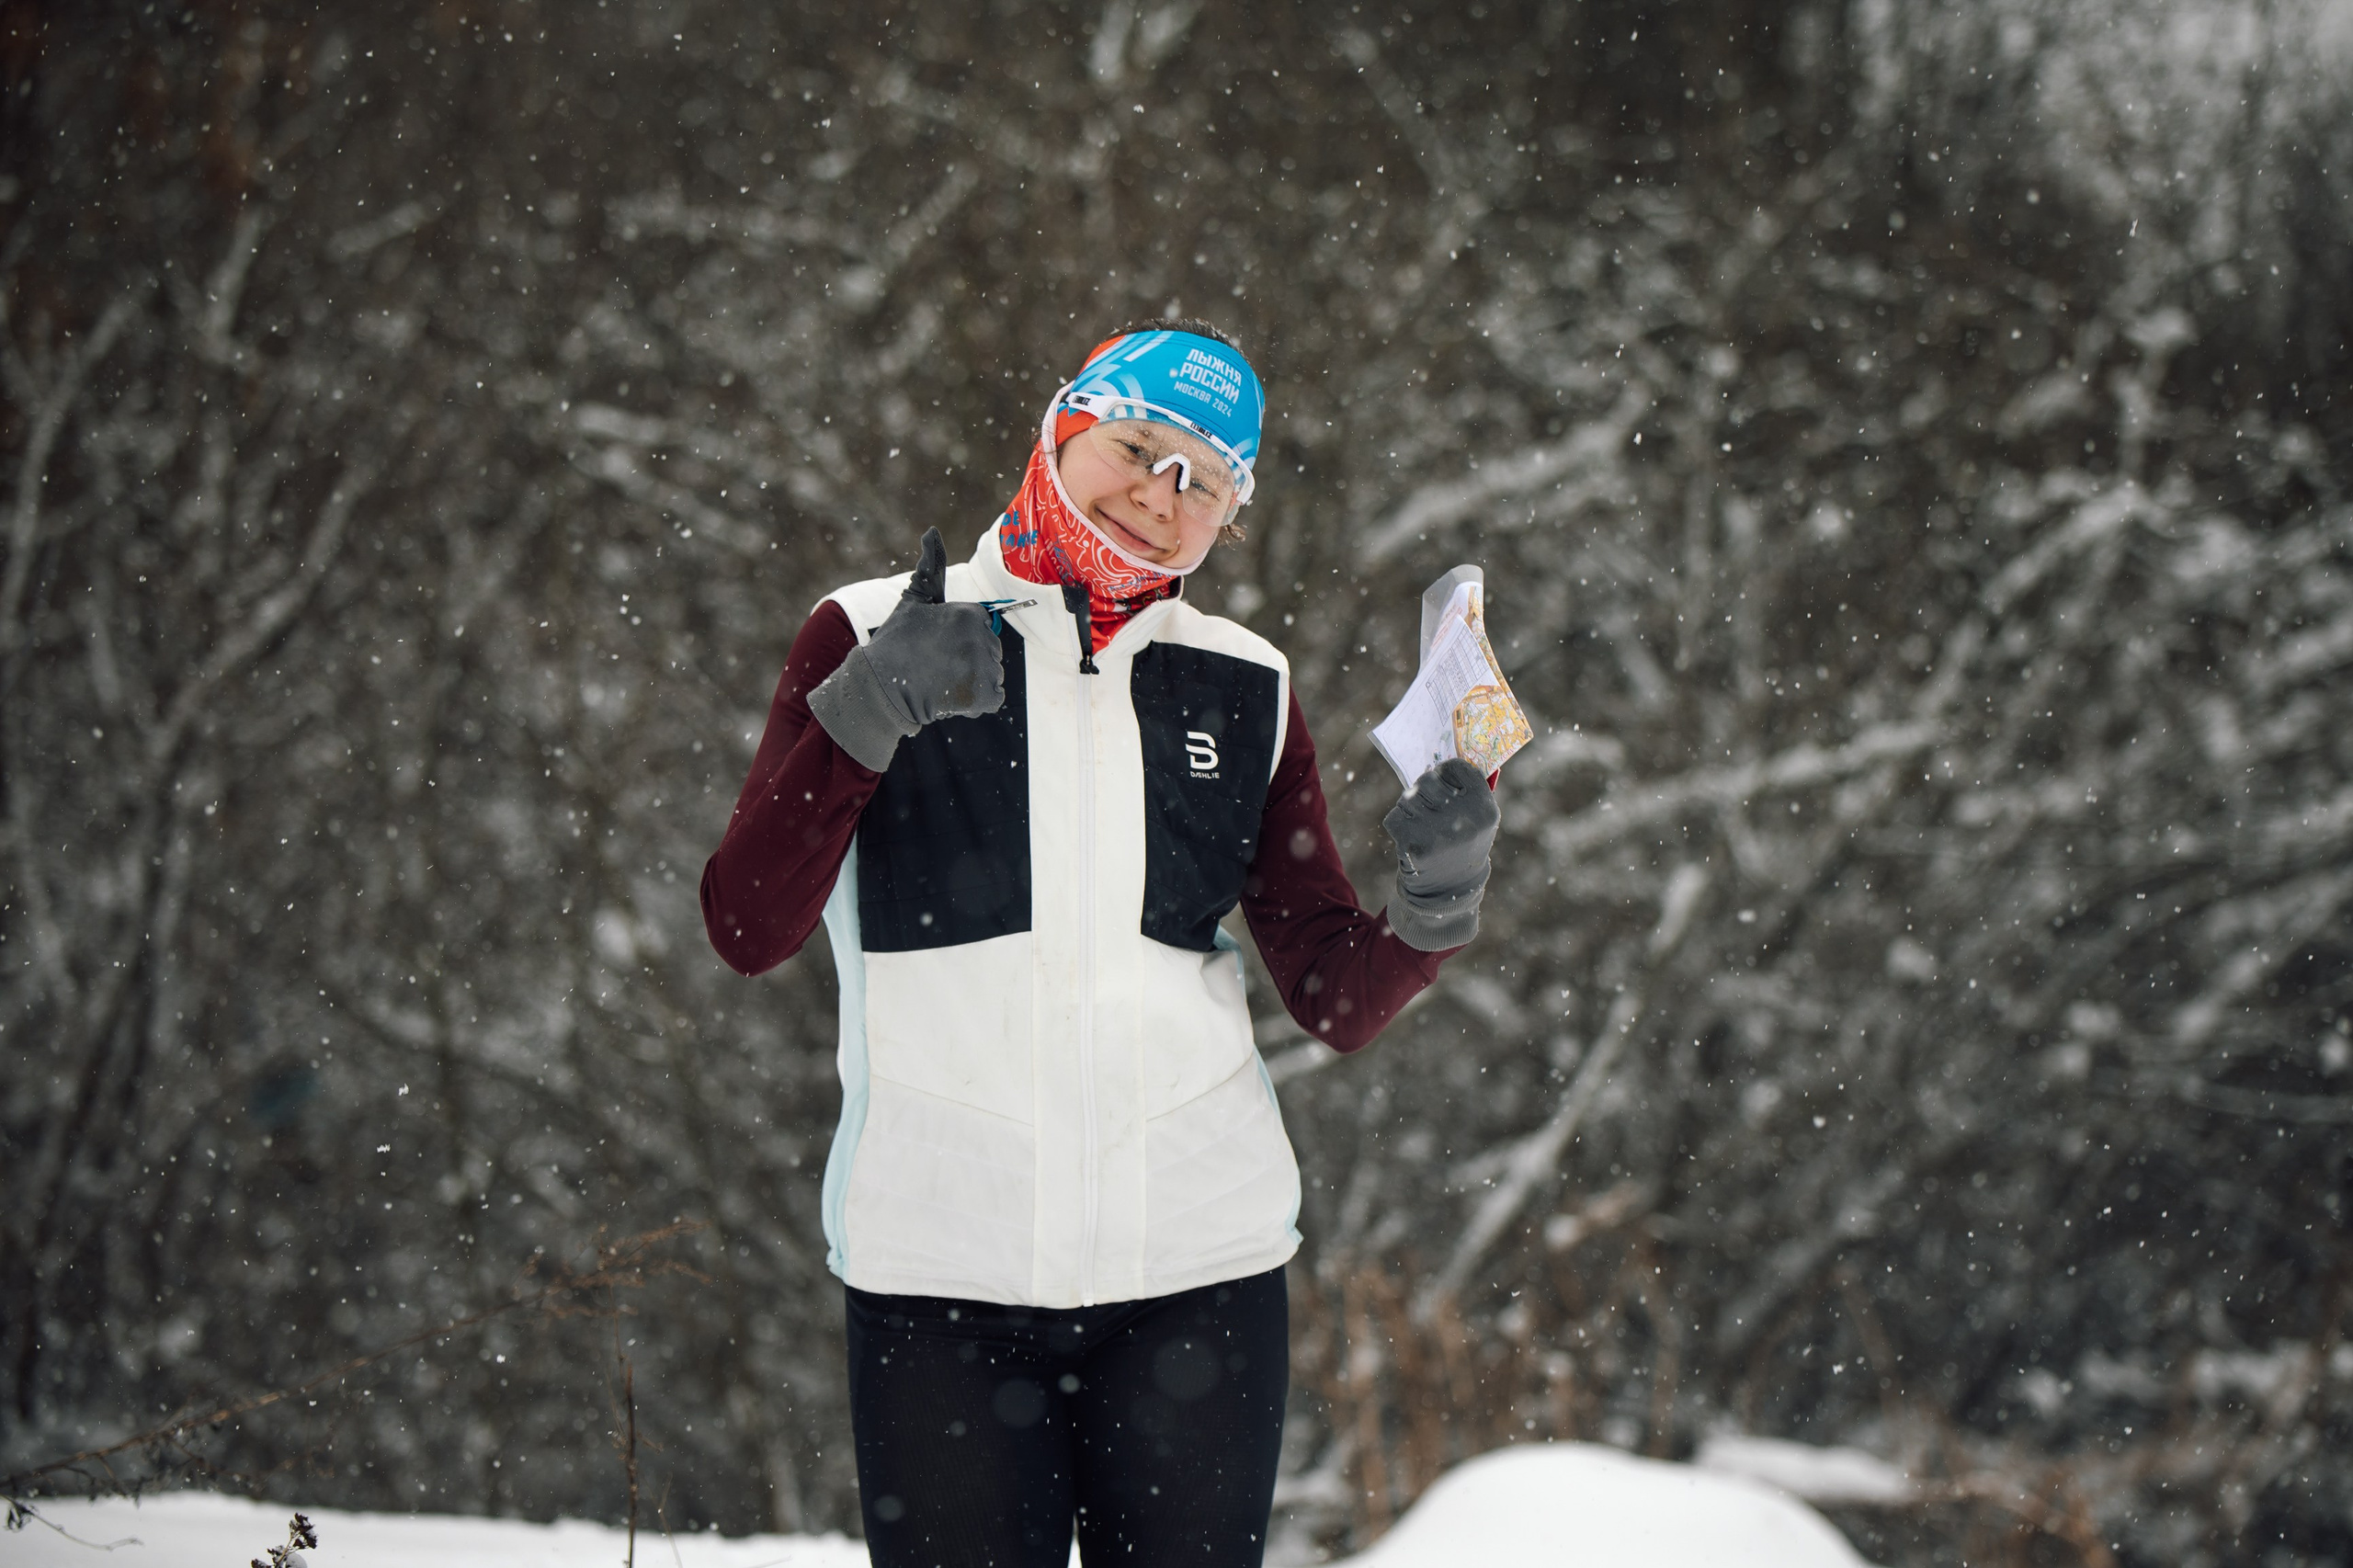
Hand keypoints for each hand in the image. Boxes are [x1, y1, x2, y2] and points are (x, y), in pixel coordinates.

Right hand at [808, 527, 1005, 771]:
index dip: (960, 636)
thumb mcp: (914, 600)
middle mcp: (982, 639)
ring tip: (942, 678)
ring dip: (973, 679)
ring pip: (993, 673)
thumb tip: (932, 531)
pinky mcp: (985, 696)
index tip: (937, 643)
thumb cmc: (897, 642)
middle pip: (990, 649)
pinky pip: (993, 697)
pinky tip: (951, 694)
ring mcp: (985, 669)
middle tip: (938, 662)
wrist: (882, 686)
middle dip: (969, 657)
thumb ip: (930, 566)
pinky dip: (977, 700)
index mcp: (971, 614)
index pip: (982, 625)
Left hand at [1382, 758, 1498, 950]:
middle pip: (1429, 779)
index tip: (1443, 779)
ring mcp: (1437, 833)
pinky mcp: (1413, 845)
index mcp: (1484, 809)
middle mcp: (1464, 820)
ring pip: (1408, 798)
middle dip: (1423, 789)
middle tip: (1427, 803)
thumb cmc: (1463, 846)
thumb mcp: (1479, 821)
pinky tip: (1411, 839)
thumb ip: (1469, 790)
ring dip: (1409, 807)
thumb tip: (1453, 750)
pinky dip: (1398, 824)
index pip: (1460, 767)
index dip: (1447, 771)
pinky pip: (1395, 817)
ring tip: (1421, 825)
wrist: (1449, 892)